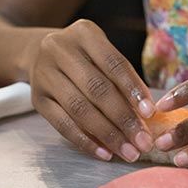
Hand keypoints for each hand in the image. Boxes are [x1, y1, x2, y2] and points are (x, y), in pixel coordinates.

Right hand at [29, 19, 155, 161]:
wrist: (37, 53)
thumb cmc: (84, 57)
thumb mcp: (102, 54)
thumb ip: (123, 77)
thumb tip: (148, 113)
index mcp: (84, 33)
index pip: (114, 64)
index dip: (133, 89)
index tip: (150, 113)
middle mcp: (60, 49)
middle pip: (97, 89)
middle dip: (124, 119)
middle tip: (143, 141)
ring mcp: (44, 74)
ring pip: (80, 109)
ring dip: (108, 135)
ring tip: (128, 152)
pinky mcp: (37, 98)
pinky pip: (62, 124)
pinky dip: (85, 141)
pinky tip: (104, 153)